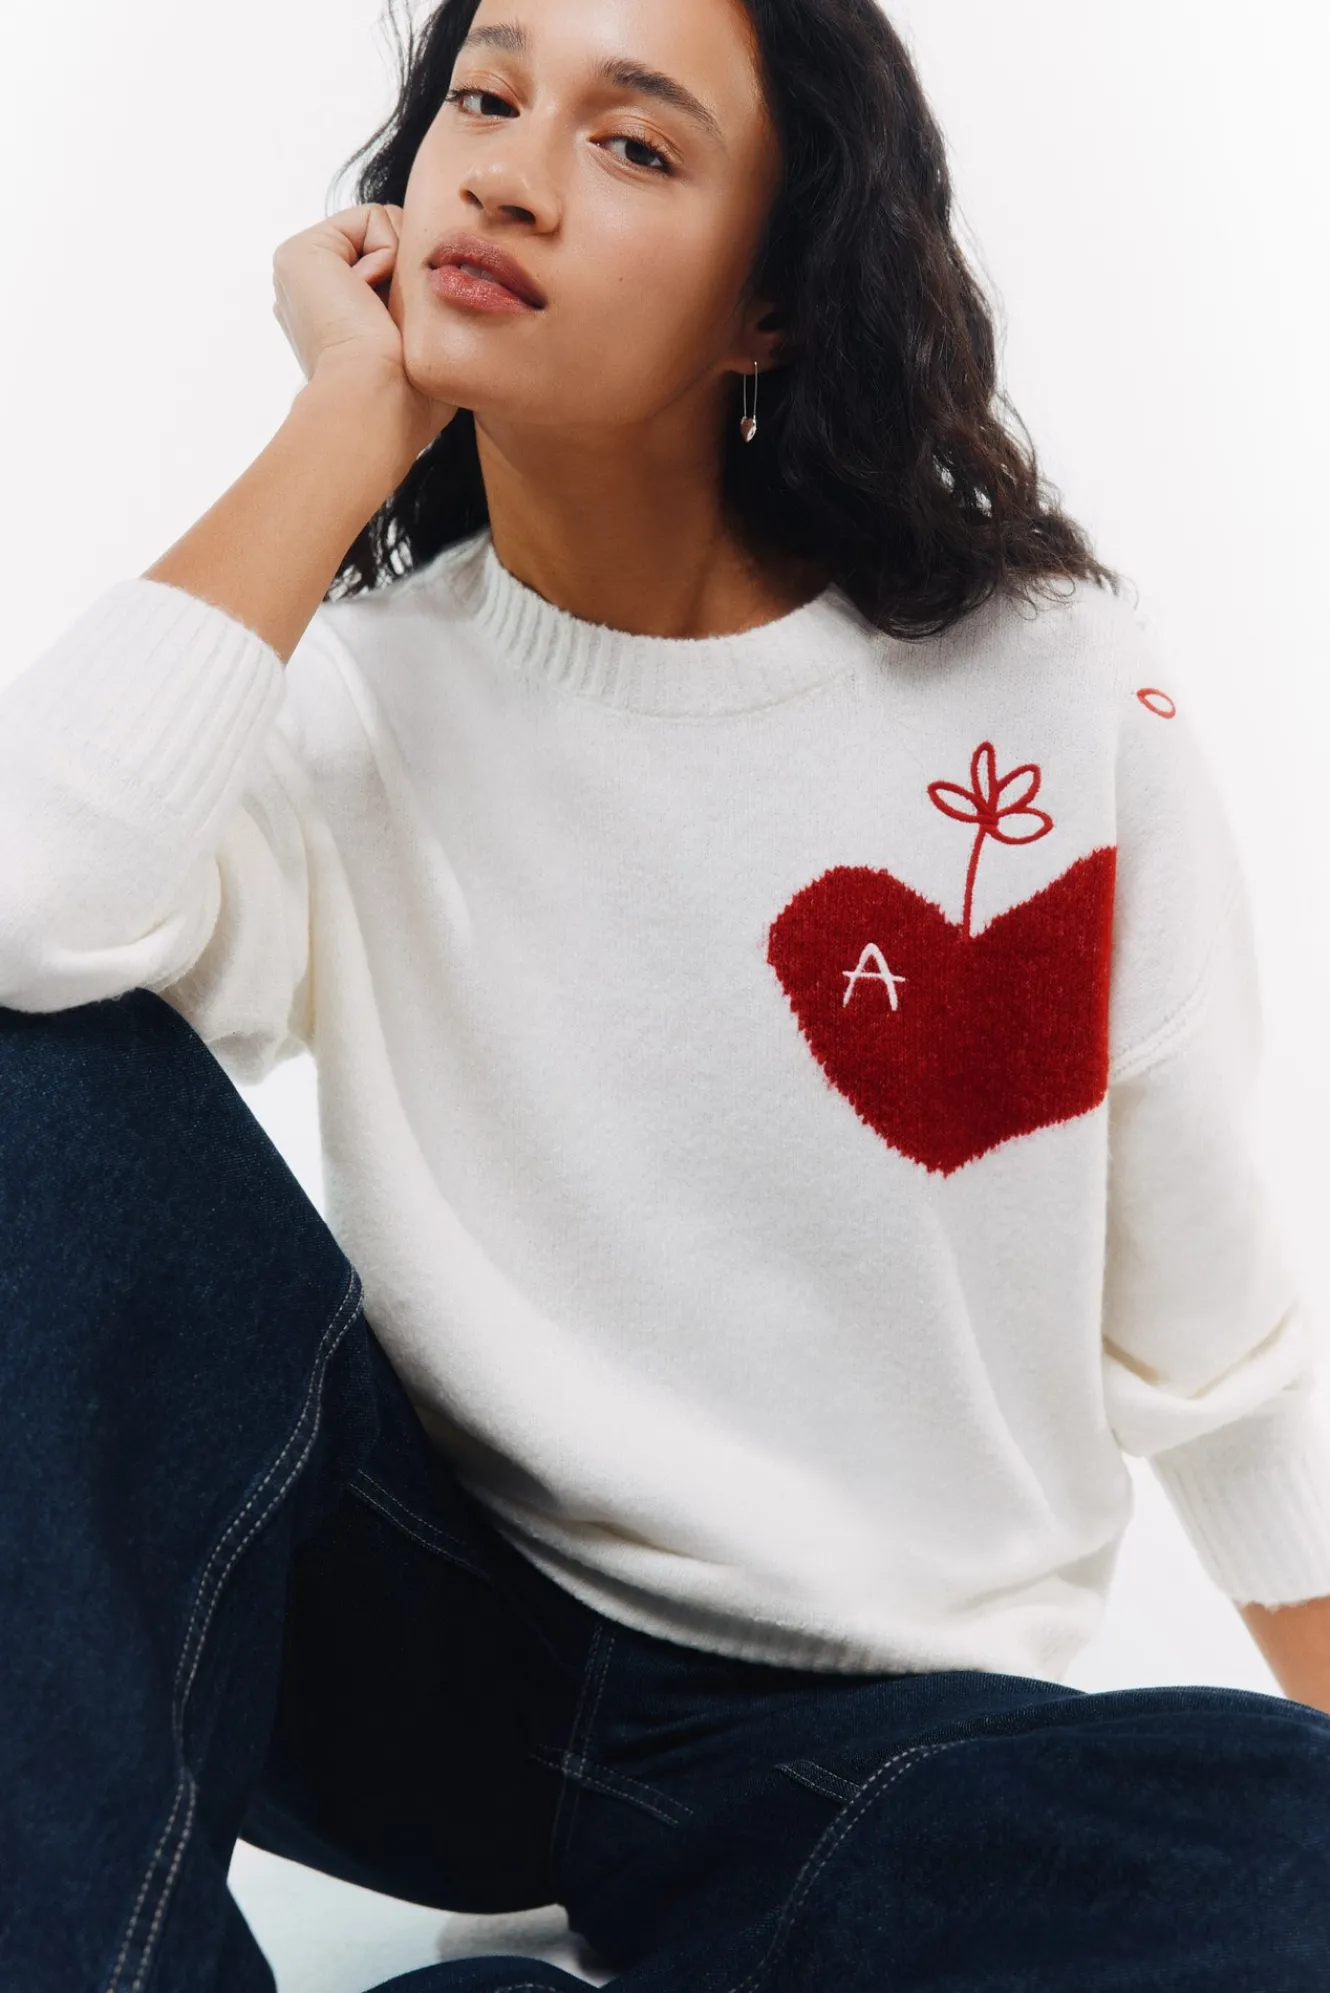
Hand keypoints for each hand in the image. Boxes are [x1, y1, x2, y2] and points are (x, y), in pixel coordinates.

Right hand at [272, 203, 459, 478]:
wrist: (377, 401)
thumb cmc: (410, 398)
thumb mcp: (431, 348)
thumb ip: (435, 310)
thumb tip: (465, 282)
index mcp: (336, 316)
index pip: (395, 269)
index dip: (418, 289)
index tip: (406, 334)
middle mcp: (314, 291)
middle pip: (391, 244)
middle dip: (409, 273)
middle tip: (396, 325)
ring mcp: (303, 270)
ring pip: (386, 228)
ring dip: (400, 269)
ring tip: (379, 318)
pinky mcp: (302, 251)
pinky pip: (373, 218)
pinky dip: (387, 255)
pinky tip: (369, 301)